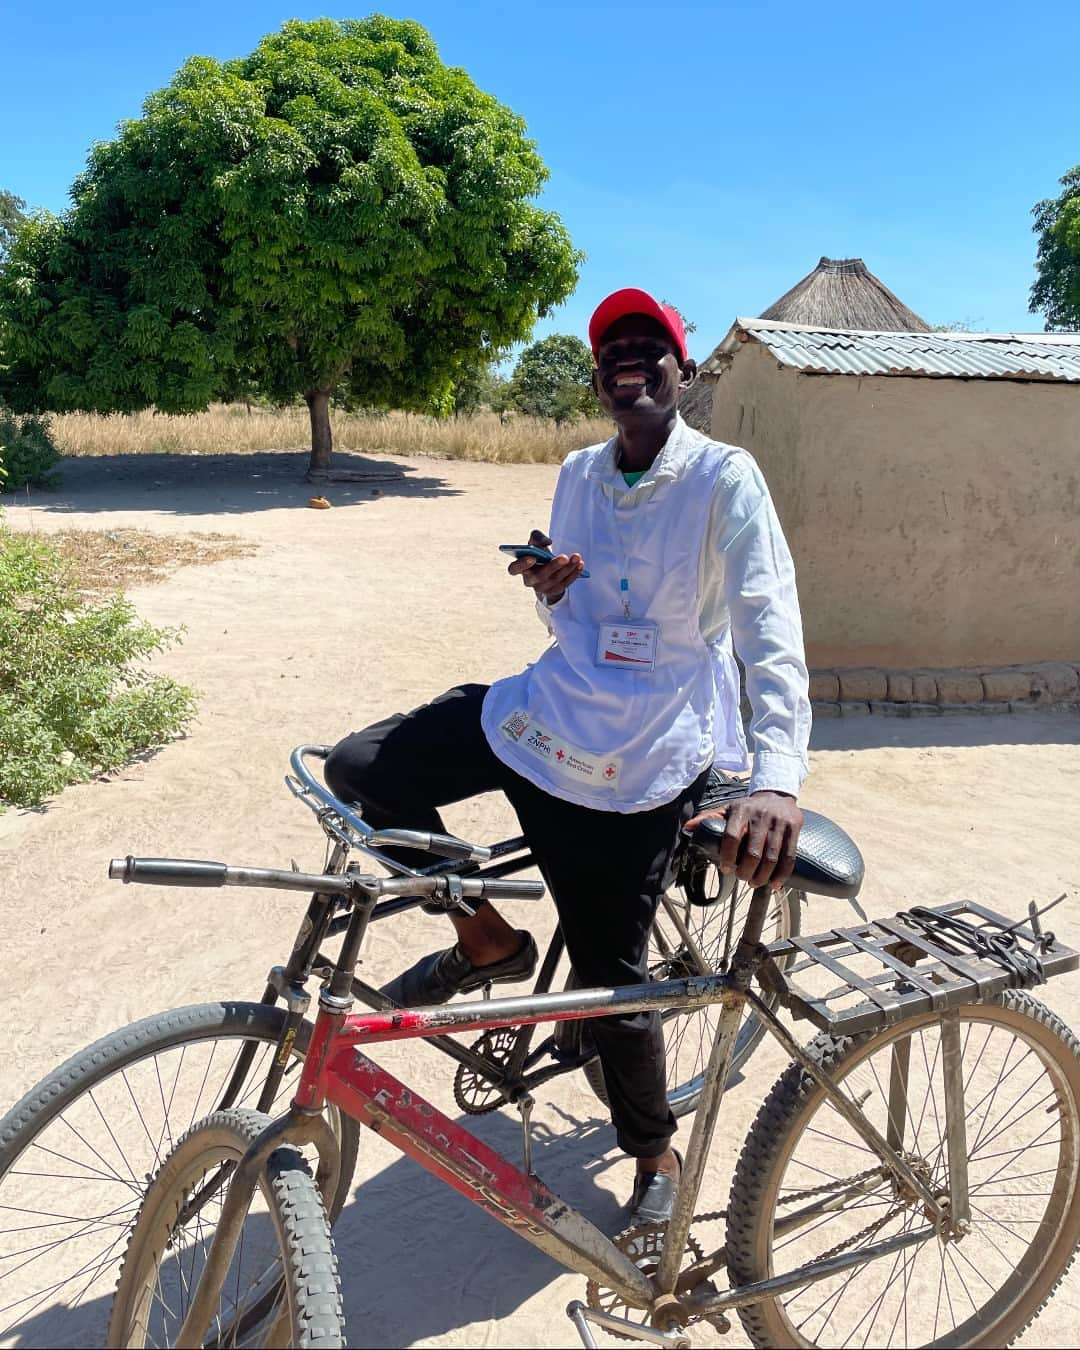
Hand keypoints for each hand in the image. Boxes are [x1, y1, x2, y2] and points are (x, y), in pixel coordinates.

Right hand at [508, 528, 585, 604]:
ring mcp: (541, 587)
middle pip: (539, 576)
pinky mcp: (554, 590)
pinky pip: (564, 584)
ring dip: (567, 568)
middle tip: (564, 557)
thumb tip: (548, 542)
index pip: (514, 569)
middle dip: (553, 566)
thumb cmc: (537, 551)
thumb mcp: (535, 541)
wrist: (546, 564)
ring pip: (554, 580)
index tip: (532, 557)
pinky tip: (580, 564)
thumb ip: (538, 537)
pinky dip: (573, 574)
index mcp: (519, 567)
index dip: (522, 565)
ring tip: (576, 557)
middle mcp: (528, 580)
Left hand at [685, 791, 802, 889]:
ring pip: (771, 857)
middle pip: (753, 851)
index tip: (725, 868)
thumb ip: (710, 818)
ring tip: (755, 883)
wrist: (777, 794)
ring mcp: (779, 822)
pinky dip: (782, 874)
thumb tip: (687, 827)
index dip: (727, 856)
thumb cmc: (749, 808)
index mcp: (740, 810)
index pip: (731, 836)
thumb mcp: (728, 809)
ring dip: (762, 876)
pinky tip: (775, 884)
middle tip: (742, 878)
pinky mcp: (794, 829)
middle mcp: (760, 815)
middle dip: (746, 871)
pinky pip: (789, 856)